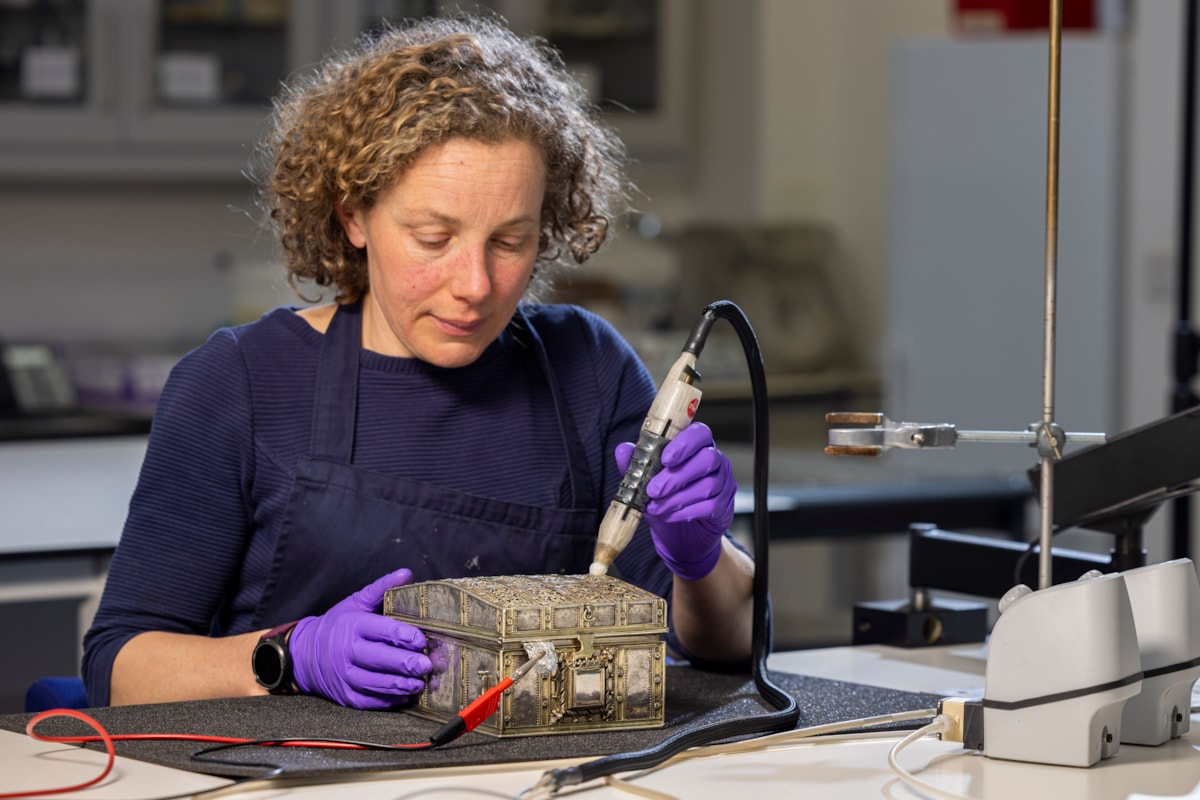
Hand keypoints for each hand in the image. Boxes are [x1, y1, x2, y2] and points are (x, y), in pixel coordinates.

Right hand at [289, 568, 431, 709]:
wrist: (304, 654)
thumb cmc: (338, 624)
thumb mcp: (356, 602)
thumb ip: (382, 589)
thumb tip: (406, 573)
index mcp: (353, 626)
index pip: (380, 630)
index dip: (402, 635)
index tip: (421, 640)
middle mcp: (348, 652)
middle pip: (378, 659)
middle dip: (404, 663)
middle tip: (426, 665)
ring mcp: (345, 676)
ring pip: (374, 683)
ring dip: (398, 685)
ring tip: (419, 684)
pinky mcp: (345, 695)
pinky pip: (368, 701)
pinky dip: (387, 700)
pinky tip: (405, 696)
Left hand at [615, 422, 736, 580]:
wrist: (680, 535)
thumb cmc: (665, 499)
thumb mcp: (646, 482)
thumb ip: (636, 464)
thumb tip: (623, 449)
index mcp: (697, 446)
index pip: (700, 433)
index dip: (685, 443)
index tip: (665, 458)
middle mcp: (715, 460)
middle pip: (707, 458)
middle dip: (677, 475)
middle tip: (653, 490)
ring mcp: (723, 483)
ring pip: (707, 485)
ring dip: (677, 497)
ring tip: (655, 507)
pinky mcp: (725, 506)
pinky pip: (709, 506)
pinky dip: (685, 512)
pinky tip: (668, 515)